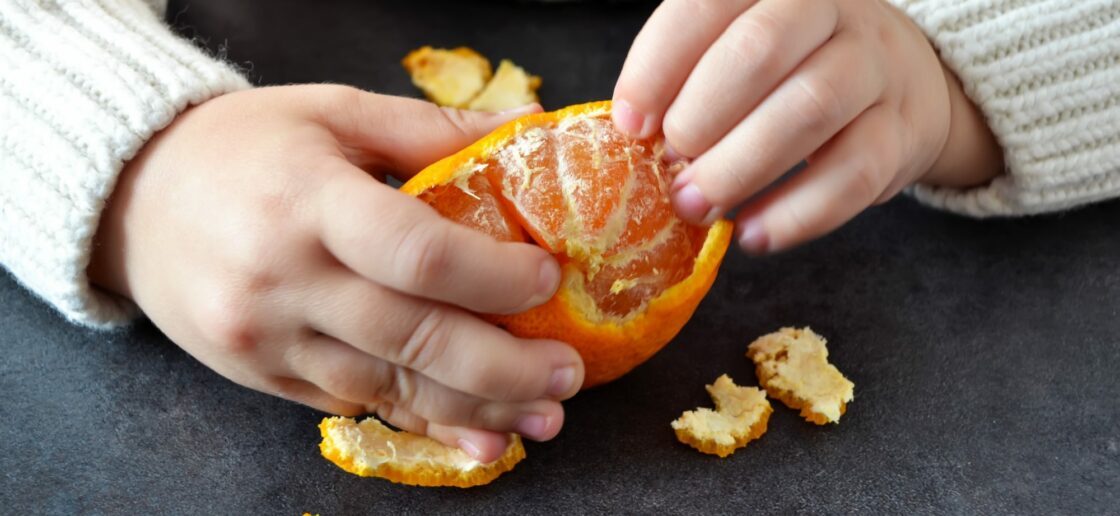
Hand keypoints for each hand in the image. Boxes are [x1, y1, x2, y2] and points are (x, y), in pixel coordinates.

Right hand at [88, 86, 583, 462]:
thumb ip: (431, 129)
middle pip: (413, 337)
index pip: (418, 251)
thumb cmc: (240, 145)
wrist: (131, 199)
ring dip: (476, 408)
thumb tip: (527, 129)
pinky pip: (353, 407)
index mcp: (309, 200)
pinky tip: (475, 436)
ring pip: (389, 387)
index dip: (494, 276)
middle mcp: (285, 278)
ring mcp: (267, 337)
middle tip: (569, 373)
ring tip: (544, 417)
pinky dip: (420, 422)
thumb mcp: (332, 112)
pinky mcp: (260, 375)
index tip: (551, 280)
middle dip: (504, 366)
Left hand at [613, 0, 1002, 252]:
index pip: (706, 4)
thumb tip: (634, 132)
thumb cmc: (792, 67)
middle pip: (760, 50)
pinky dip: (797, 213)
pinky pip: (854, 173)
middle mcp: (831, 9)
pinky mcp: (903, 131)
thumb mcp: (738, 48)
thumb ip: (688, 76)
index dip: (657, 66)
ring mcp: (876, 67)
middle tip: (669, 168)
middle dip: (700, 118)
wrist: (902, 84)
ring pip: (810, 109)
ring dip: (739, 168)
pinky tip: (754, 234)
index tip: (629, 124)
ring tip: (697, 205)